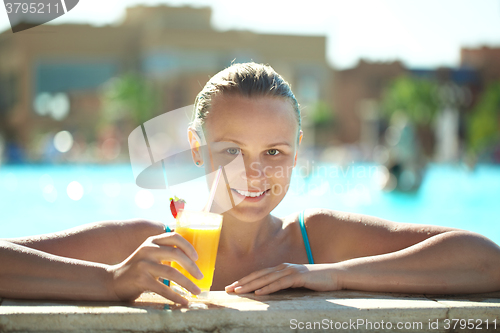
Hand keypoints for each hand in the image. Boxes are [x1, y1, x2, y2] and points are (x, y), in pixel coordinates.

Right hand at [107, 232, 202, 304]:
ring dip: (187, 283)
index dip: (188, 246)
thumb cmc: (138, 269)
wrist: (113, 281)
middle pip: (176, 254)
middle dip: (192, 267)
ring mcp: (143, 264)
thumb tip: (192, 260)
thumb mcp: (150, 255)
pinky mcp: (140, 280)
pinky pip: (163, 288)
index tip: (197, 258)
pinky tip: (183, 301)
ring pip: (172, 272)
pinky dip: (176, 296)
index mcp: (152, 241)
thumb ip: (165, 252)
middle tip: (200, 277)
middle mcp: (148, 249)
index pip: (174, 237)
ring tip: (196, 291)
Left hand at [225, 263, 340, 294]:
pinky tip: (259, 293)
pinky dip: (268, 288)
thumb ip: (285, 284)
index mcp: (281, 268)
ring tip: (238, 291)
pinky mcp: (298, 277)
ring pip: (265, 279)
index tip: (232, 287)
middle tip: (228, 289)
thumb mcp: (297, 282)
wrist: (335, 275)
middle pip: (258, 275)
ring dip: (250, 285)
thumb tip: (272, 292)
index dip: (244, 280)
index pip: (258, 274)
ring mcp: (290, 271)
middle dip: (241, 282)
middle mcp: (283, 267)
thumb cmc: (316, 281)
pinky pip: (280, 283)